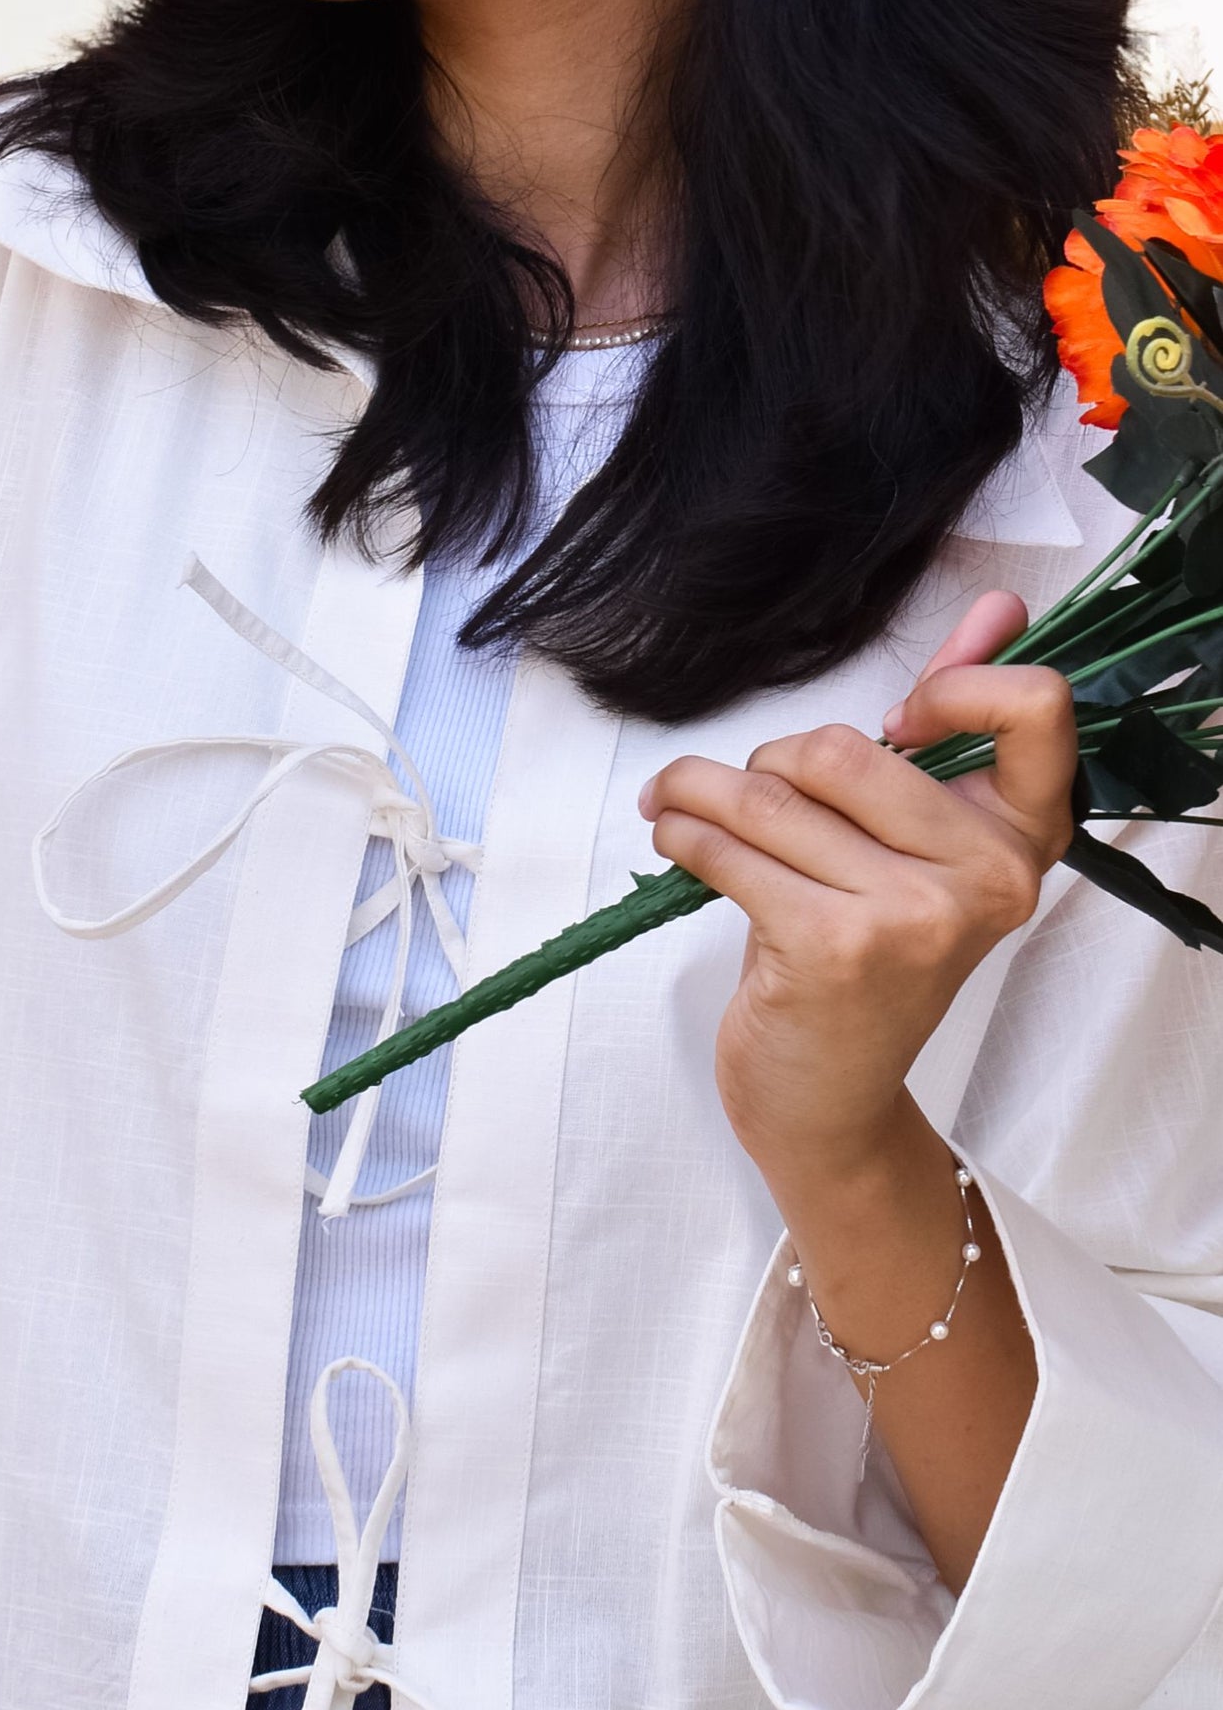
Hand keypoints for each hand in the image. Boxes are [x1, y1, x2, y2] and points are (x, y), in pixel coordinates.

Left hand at [637, 592, 1076, 1187]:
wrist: (831, 1101)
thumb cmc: (864, 963)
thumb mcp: (915, 849)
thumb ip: (950, 730)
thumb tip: (1000, 608)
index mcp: (1025, 840)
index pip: (1038, 710)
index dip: (957, 686)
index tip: (898, 717)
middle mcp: (988, 877)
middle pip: (845, 749)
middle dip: (769, 761)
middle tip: (741, 791)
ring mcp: (913, 916)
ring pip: (773, 796)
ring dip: (699, 792)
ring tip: (674, 804)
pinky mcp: (833, 946)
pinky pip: (732, 848)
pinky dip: (684, 831)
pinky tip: (673, 837)